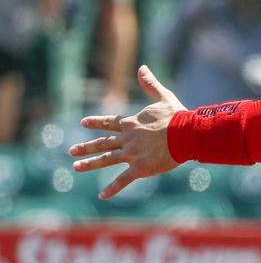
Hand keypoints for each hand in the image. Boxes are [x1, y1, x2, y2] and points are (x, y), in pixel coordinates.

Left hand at [69, 65, 185, 198]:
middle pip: (103, 143)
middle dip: (86, 147)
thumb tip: (142, 67)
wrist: (187, 134)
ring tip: (76, 167)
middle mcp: (127, 138)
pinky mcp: (140, 168)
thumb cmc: (177, 116)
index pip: (110, 122)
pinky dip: (112, 188)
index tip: (84, 122)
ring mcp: (132, 154)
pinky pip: (123, 179)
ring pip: (106, 159)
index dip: (96, 122)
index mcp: (131, 123)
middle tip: (72, 151)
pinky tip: (102, 195)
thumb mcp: (163, 97)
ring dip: (90, 164)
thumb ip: (150, 84)